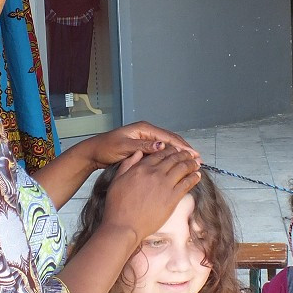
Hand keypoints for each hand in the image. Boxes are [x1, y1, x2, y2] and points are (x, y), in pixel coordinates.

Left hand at [78, 121, 199, 170]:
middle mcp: (146, 131)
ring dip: (179, 153)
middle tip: (197, 159)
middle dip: (184, 149)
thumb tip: (162, 145)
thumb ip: (143, 146)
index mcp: (144, 129)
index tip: (193, 155)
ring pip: (168, 144)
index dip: (182, 146)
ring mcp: (145, 138)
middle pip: (171, 139)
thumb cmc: (107, 148)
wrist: (95, 152)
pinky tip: (177, 163)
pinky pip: (161, 150)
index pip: (168, 137)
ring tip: (191, 162)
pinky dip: (171, 155)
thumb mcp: (124, 147)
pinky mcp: (144, 146)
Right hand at [101, 146, 200, 247]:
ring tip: (196, 162)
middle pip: (173, 158)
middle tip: (189, 154)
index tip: (175, 150)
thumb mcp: (117, 180)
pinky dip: (194, 178)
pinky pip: (187, 184)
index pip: (159, 153)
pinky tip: (197, 175)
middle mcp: (154, 173)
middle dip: (183, 154)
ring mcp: (165, 185)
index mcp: (141, 168)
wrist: (124, 225)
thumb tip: (138, 153)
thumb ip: (128, 164)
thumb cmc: (118, 207)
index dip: (169, 150)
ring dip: (191, 163)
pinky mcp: (172, 198)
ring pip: (182, 168)